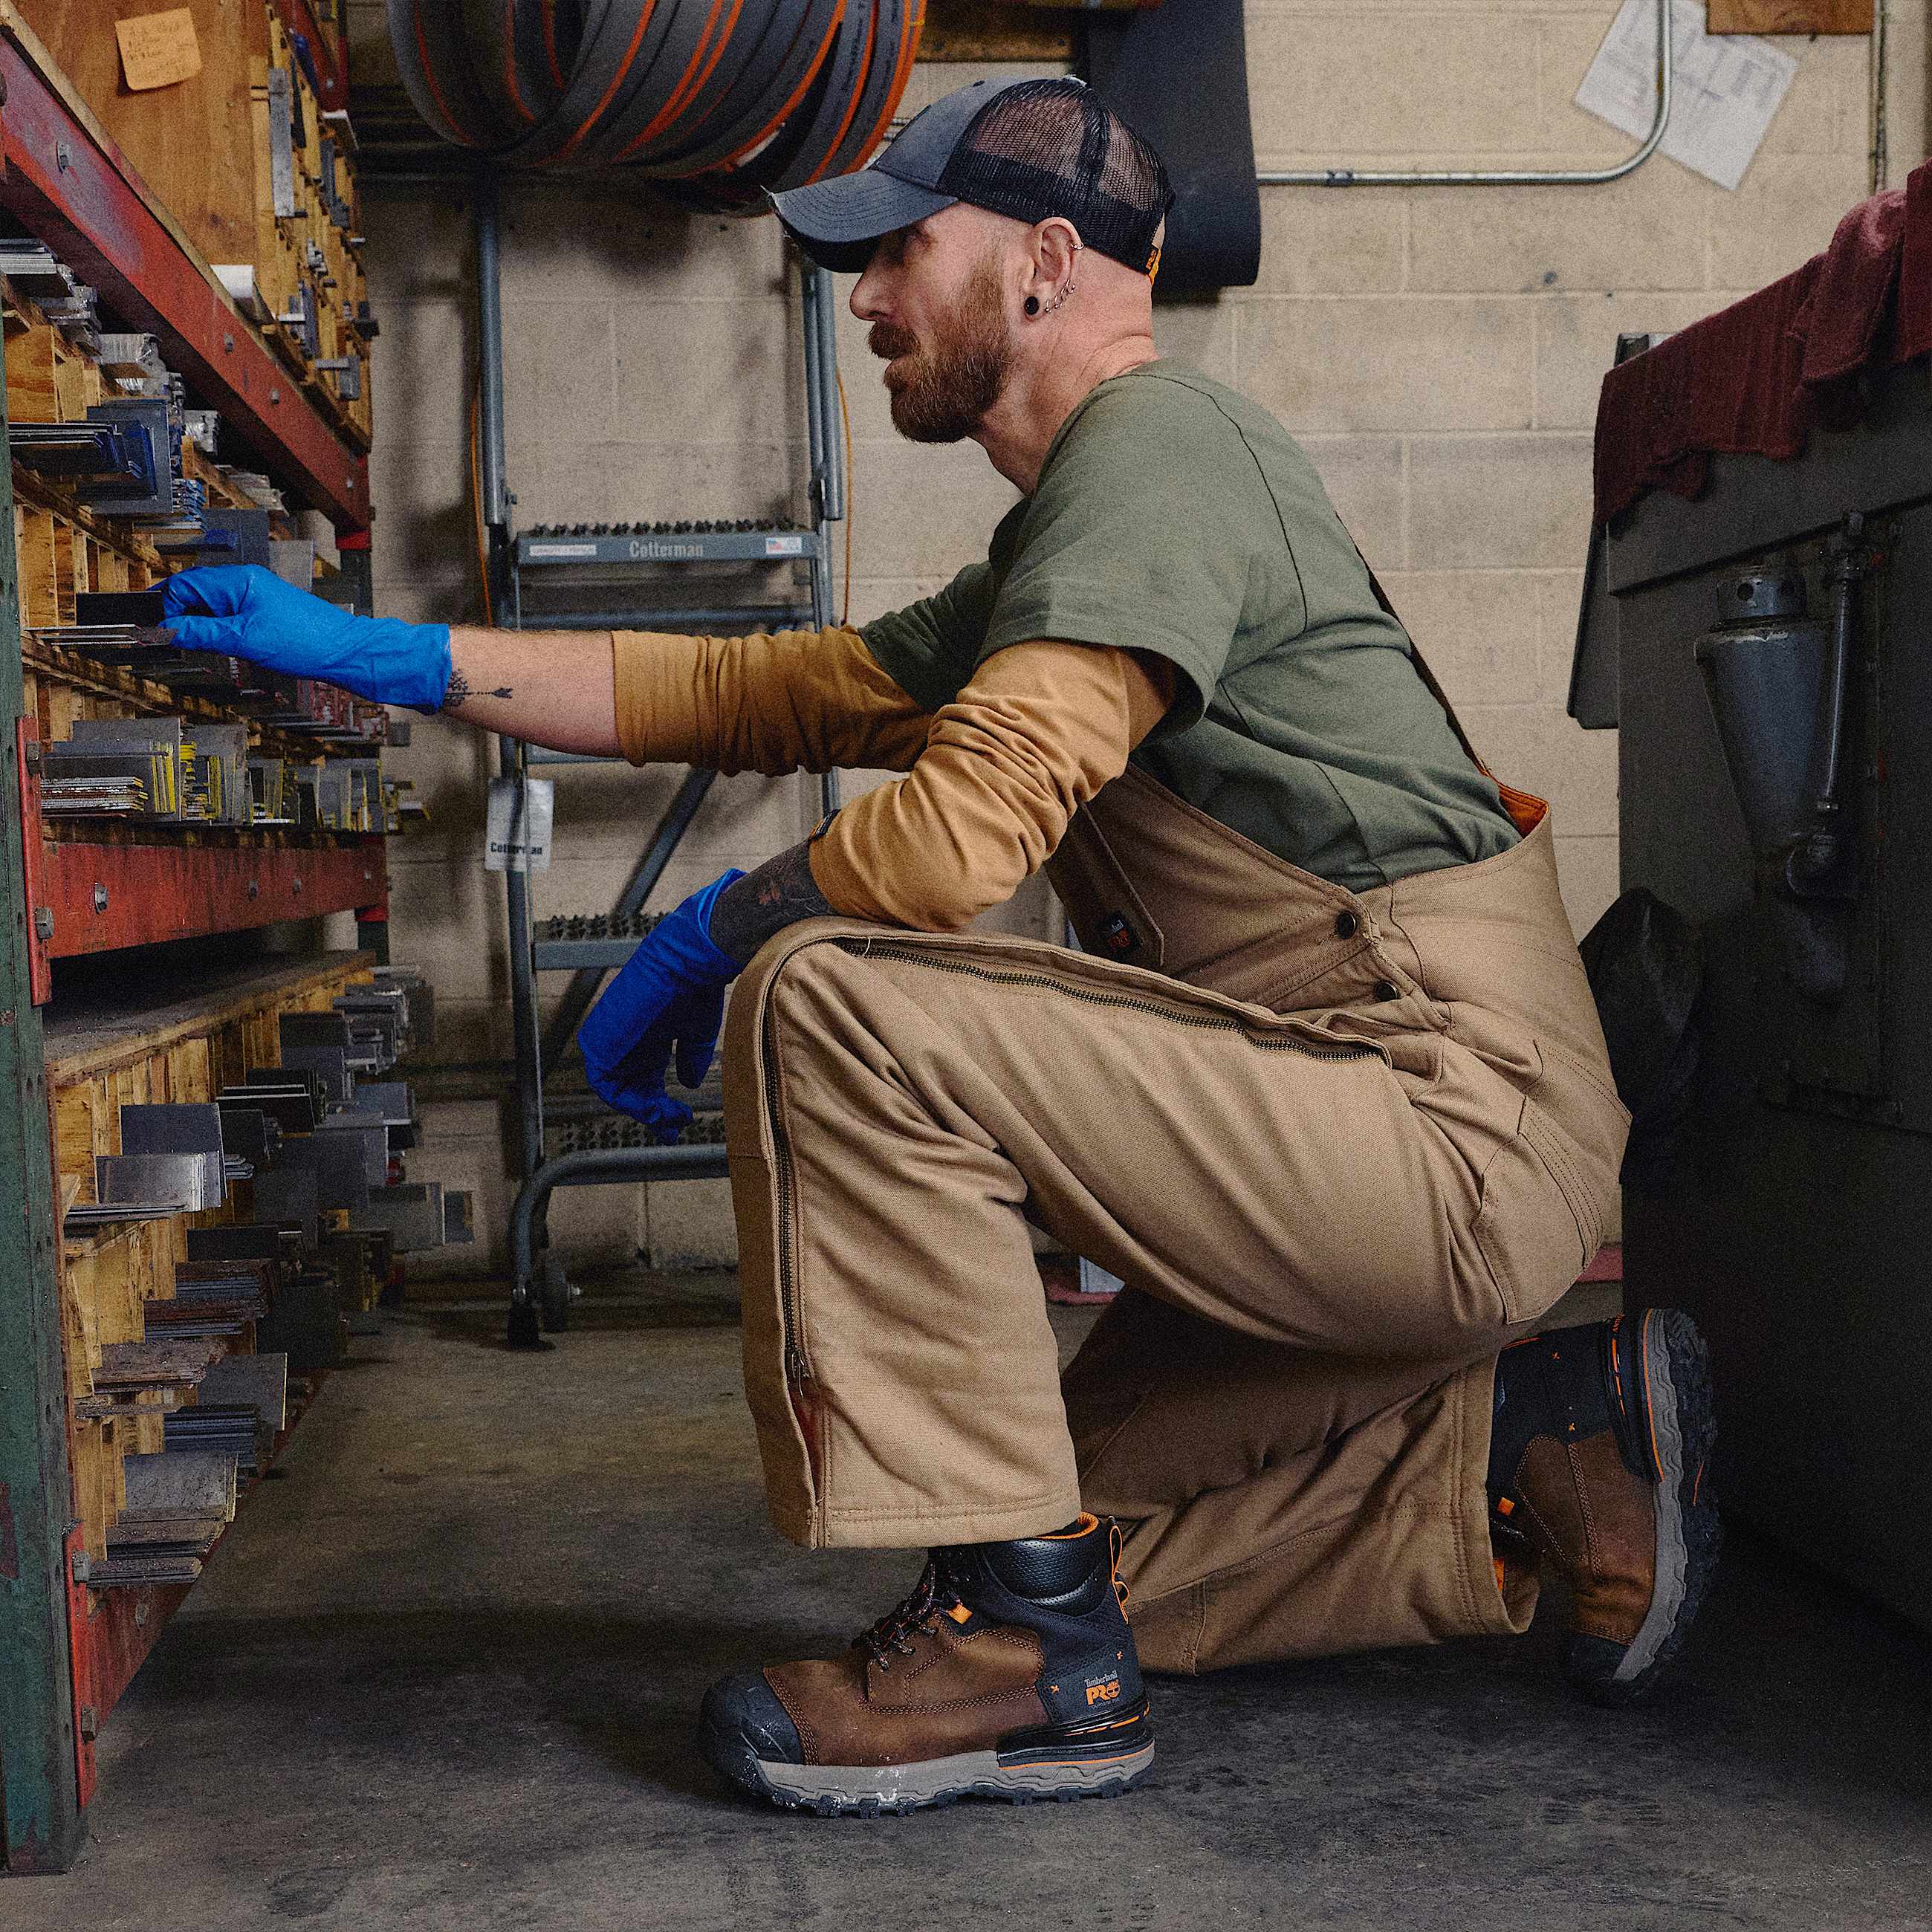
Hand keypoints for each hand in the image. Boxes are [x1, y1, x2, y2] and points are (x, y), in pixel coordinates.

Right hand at [162, 565, 452, 710]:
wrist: (345, 653)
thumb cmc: (305, 642)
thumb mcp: (244, 639)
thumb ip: (201, 632)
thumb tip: (166, 629)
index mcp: (239, 581)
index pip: (185, 585)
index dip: (165, 606)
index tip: (152, 629)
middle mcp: (246, 583)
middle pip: (195, 593)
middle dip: (178, 614)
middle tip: (163, 638)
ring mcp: (256, 597)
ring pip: (212, 606)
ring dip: (197, 623)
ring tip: (189, 644)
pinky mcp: (265, 613)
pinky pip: (230, 616)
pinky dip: (217, 629)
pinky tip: (217, 645)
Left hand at [577, 870, 745, 1141]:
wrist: (683, 964)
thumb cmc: (694, 989)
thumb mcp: (696, 1033)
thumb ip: (689, 1059)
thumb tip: (689, 1084)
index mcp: (645, 1037)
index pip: (644, 1080)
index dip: (661, 1104)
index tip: (680, 1120)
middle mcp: (625, 1042)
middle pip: (631, 1090)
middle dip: (654, 1113)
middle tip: (675, 1128)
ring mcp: (611, 1043)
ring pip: (619, 1092)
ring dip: (645, 1111)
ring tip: (670, 1118)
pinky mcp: (600, 1044)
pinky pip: (607, 1086)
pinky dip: (631, 1102)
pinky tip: (656, 1108)